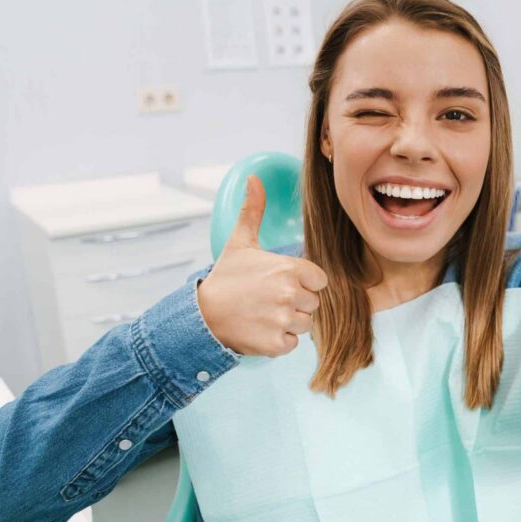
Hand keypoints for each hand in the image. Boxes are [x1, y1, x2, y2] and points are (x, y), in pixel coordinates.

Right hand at [196, 175, 327, 356]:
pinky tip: (260, 329)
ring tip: (264, 314)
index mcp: (289, 268)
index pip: (319, 280)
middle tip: (267, 300)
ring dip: (288, 323)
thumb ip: (253, 210)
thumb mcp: (240, 242)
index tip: (281, 282)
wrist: (201, 315)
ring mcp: (283, 320)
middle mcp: (290, 294)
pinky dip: (279, 341)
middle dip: (295, 303)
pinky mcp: (275, 344)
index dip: (303, 282)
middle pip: (313, 303)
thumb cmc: (225, 277)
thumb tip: (254, 177)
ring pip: (304, 324)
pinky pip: (292, 344)